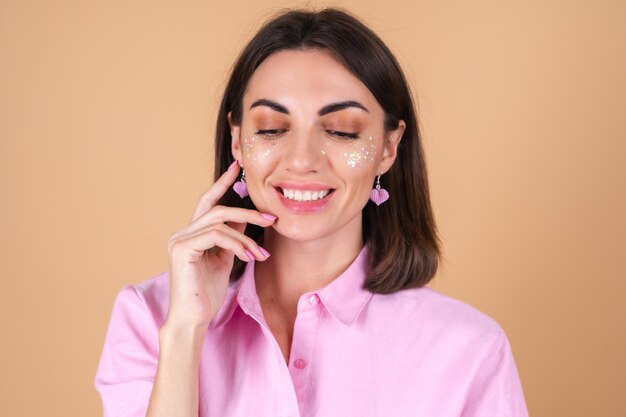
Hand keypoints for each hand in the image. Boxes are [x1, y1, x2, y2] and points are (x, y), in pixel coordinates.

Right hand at [165, 161, 274, 330]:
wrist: (194, 320)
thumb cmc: (207, 294)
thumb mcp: (226, 259)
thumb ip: (232, 238)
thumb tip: (245, 218)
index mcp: (191, 234)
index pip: (208, 202)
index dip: (223, 183)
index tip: (238, 167)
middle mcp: (181, 233)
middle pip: (217, 208)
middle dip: (246, 211)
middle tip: (271, 218)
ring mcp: (179, 240)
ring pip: (219, 221)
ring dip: (246, 236)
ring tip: (261, 254)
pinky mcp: (182, 249)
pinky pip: (216, 235)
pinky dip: (237, 244)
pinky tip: (247, 258)